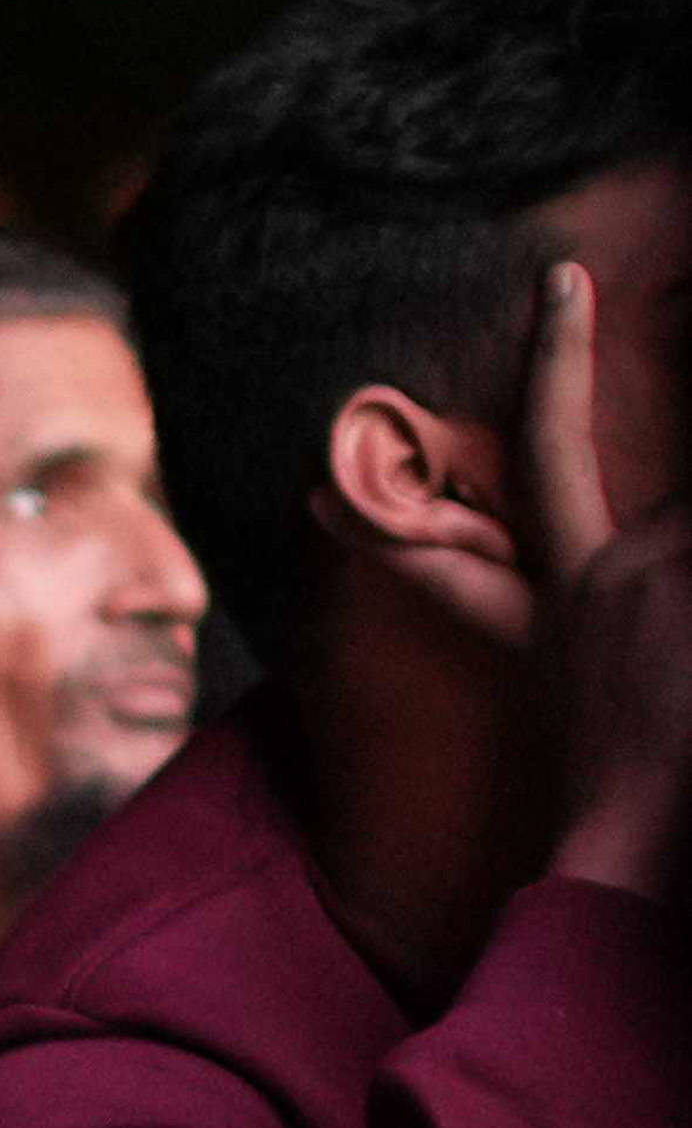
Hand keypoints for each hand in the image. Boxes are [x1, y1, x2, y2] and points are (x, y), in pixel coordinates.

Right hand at [531, 262, 691, 900]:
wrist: (622, 850)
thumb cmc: (615, 788)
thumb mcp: (566, 677)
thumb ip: (570, 607)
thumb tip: (460, 553)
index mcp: (575, 586)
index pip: (551, 447)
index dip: (556, 358)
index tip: (565, 278)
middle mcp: (616, 571)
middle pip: (687, 505)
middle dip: (678, 567)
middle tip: (661, 614)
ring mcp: (668, 584)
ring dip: (688, 600)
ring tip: (672, 652)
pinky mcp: (688, 592)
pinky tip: (688, 649)